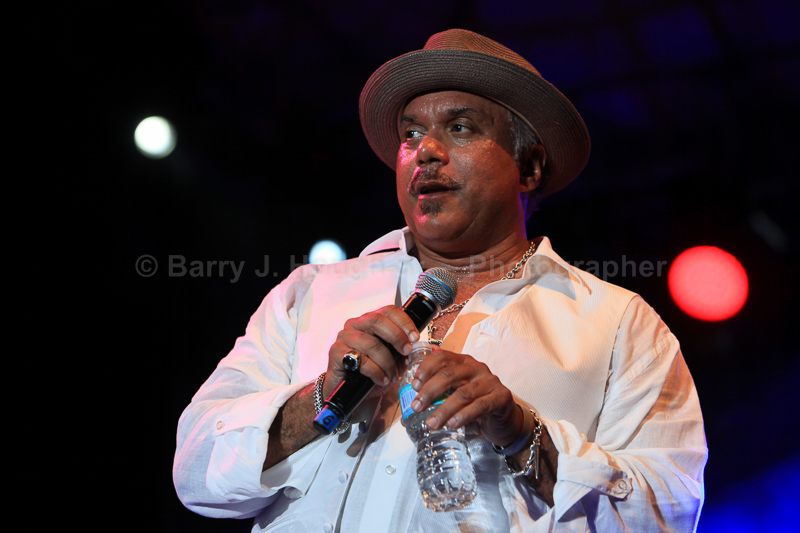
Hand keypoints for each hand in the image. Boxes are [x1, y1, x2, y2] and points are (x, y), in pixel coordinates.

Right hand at [325, 305, 419, 397]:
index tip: (415, 337)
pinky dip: (375, 371)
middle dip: (396, 337)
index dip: (404, 322)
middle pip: (377, 321)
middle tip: (407, 352)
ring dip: (387, 362)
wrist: (350, 393)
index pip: (388, 311)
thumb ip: (404, 351)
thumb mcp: (393, 360)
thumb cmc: (371, 373)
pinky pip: (360, 359)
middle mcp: (355, 325)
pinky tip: (381, 379)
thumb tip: (417, 347)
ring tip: (392, 376)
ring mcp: (344, 337)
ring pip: (371, 343)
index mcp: (370, 321)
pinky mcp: (336, 352)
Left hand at [409, 348, 523, 446]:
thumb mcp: (456, 395)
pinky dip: (463, 415)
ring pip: (462, 393)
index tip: (414, 385)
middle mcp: (476, 367)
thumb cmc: (476, 404)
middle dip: (429, 391)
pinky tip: (452, 424)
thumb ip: (438, 397)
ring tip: (431, 423)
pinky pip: (479, 406)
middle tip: (416, 406)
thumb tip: (408, 413)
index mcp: (463, 362)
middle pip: (449, 375)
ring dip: (443, 409)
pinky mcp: (501, 397)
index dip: (426, 369)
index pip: (441, 357)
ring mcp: (490, 381)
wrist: (504, 418)